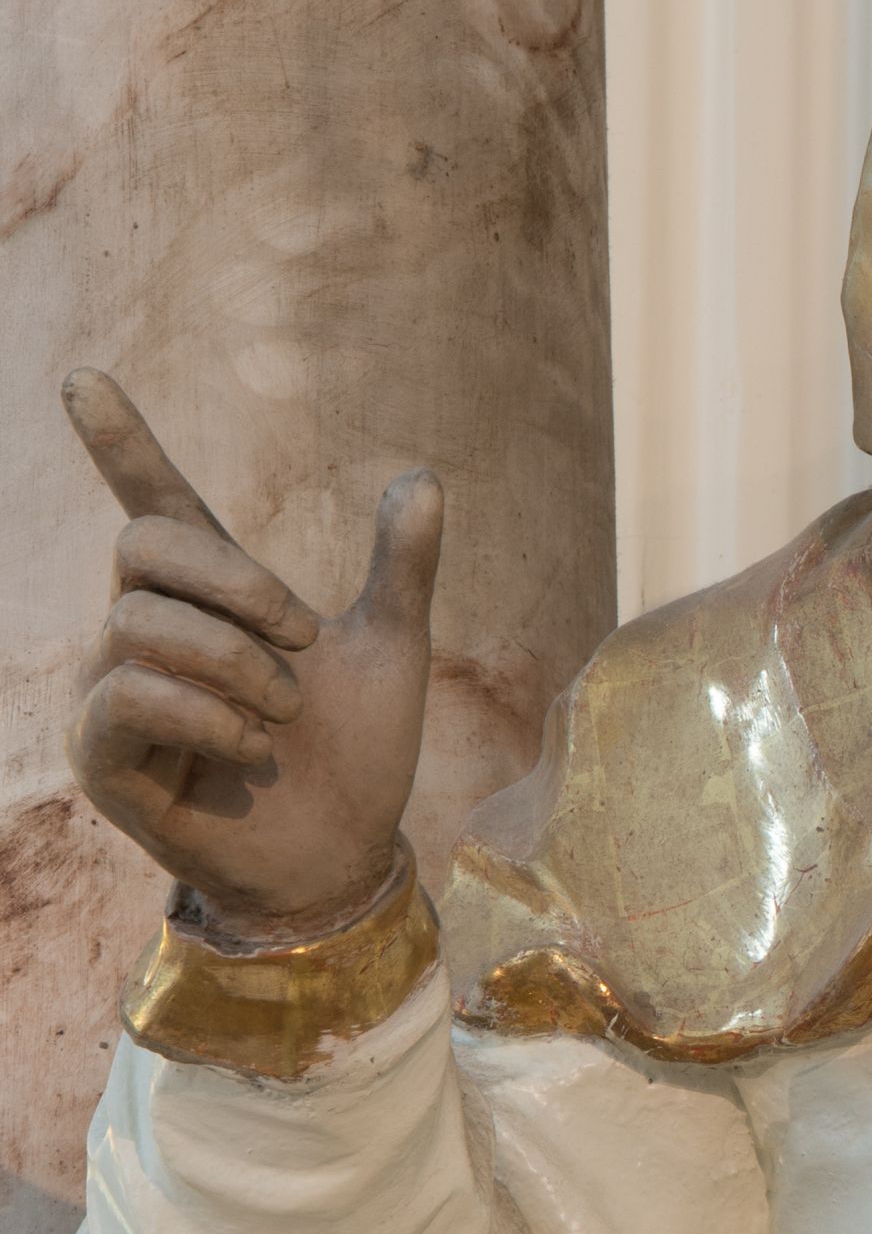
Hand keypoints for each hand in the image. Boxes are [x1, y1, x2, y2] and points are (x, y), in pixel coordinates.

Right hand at [62, 370, 440, 938]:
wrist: (345, 853)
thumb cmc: (358, 754)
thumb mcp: (392, 649)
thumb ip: (402, 567)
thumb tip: (424, 476)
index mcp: (209, 597)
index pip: (156, 503)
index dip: (121, 444)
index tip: (86, 380)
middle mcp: (145, 631)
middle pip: (143, 546)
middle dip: (235, 585)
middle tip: (302, 637)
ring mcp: (111, 690)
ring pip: (143, 624)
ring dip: (237, 666)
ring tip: (282, 715)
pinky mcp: (100, 753)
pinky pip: (132, 695)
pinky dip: (208, 717)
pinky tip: (252, 749)